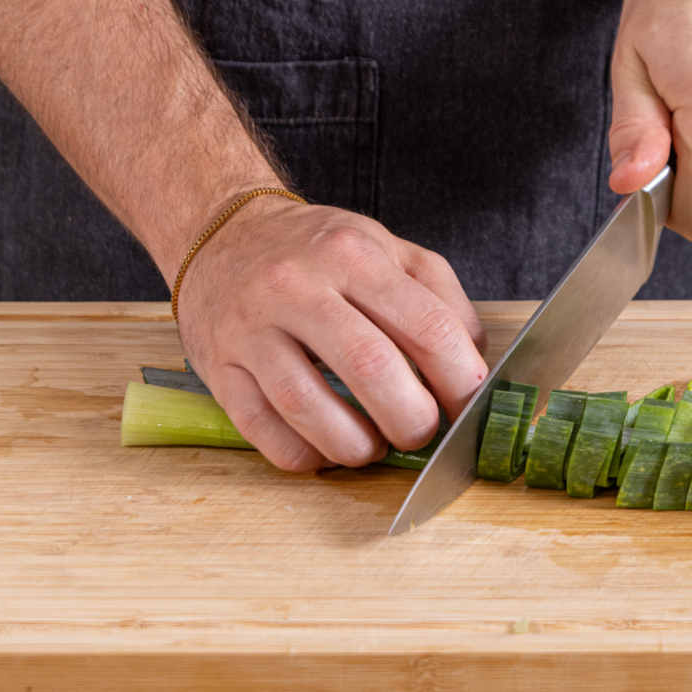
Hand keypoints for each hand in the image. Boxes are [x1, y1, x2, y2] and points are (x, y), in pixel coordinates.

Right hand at [177, 198, 489, 471]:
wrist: (223, 236)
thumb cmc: (319, 253)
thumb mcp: (390, 250)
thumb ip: (442, 300)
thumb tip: (474, 366)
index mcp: (355, 255)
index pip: (429, 329)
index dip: (462, 382)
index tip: (468, 407)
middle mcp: (298, 286)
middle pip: (372, 370)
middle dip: (412, 421)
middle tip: (420, 432)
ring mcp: (251, 328)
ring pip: (309, 407)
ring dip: (356, 446)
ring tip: (372, 446)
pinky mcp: (218, 367)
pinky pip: (263, 431)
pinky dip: (304, 455)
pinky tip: (325, 448)